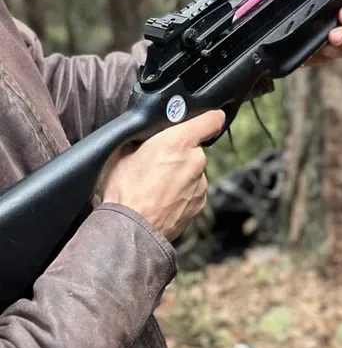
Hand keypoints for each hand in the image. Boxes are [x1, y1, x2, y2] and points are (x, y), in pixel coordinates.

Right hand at [102, 109, 224, 241]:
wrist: (131, 229)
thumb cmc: (125, 190)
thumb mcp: (124, 151)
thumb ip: (145, 139)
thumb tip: (148, 137)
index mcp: (180, 141)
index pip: (211, 120)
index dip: (209, 118)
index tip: (206, 119)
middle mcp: (196, 160)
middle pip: (195, 149)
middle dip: (179, 153)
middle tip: (157, 163)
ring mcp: (200, 184)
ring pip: (193, 171)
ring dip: (180, 175)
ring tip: (155, 186)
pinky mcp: (200, 203)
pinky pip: (193, 190)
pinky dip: (182, 193)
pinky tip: (162, 199)